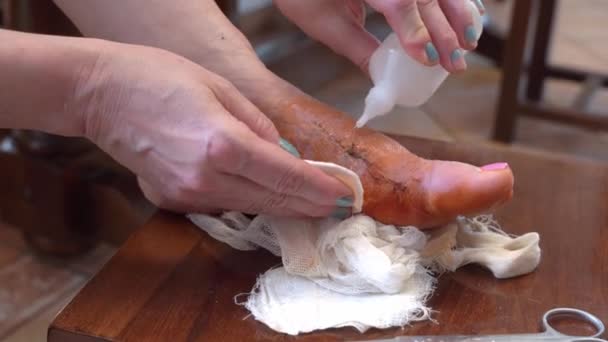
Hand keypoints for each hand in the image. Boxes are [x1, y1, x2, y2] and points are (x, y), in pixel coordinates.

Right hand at [71, 42, 352, 216]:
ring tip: (312, 204)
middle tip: (339, 206)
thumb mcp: (220, 89)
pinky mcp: (171, 201)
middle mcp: (207, 178)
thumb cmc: (159, 76)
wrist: (100, 93)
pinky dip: (250, 201)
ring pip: (250, 207)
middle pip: (272, 200)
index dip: (318, 189)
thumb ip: (258, 126)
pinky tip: (267, 195)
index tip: (344, 196)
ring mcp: (187, 195)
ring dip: (283, 206)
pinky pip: (223, 204)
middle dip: (309, 205)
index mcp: (223, 144)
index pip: (286, 176)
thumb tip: (282, 154)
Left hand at [274, 0, 483, 72]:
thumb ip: (358, 49)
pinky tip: (471, 14)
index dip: (415, 30)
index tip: (429, 59)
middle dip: (446, 27)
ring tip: (470, 41)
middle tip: (456, 63)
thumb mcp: (324, 24)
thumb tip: (386, 81)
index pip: (397, 1)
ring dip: (460, 10)